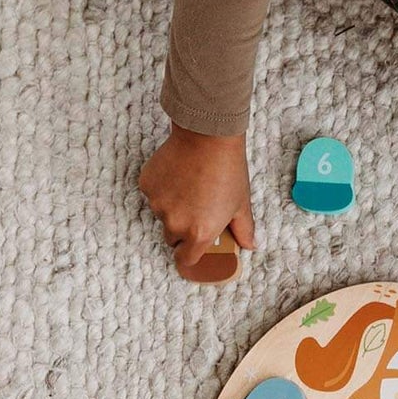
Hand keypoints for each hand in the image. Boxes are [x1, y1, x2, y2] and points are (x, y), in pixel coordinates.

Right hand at [139, 124, 255, 272]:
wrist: (208, 138)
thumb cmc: (228, 172)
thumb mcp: (241, 204)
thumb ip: (244, 230)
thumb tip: (250, 246)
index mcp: (200, 233)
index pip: (186, 260)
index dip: (189, 256)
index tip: (190, 251)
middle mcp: (175, 224)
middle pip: (172, 238)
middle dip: (182, 229)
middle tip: (197, 209)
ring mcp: (158, 204)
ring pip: (161, 214)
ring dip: (171, 207)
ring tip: (190, 186)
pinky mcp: (147, 186)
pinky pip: (152, 194)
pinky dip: (162, 189)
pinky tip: (178, 174)